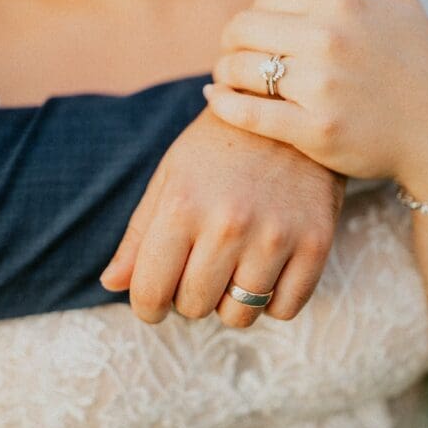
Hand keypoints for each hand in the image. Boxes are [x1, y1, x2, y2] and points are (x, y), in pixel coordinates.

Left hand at [100, 110, 343, 327]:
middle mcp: (229, 224)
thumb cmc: (218, 147)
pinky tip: (267, 269)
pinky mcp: (316, 243)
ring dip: (231, 302)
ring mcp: (277, 236)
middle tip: (200, 268)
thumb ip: (140, 234)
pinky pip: (285, 309)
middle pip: (195, 307)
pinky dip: (272, 300)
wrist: (289, 111)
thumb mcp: (171, 177)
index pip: (150, 293)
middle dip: (190, 296)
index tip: (155, 301)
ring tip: (233, 268)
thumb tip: (111, 283)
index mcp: (183, 206)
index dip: (147, 306)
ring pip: (241, 316)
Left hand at [206, 0, 427, 200]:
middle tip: (235, 56)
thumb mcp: (401, 0)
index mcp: (344, 4)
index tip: (257, 35)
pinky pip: (247, 112)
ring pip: (238, 68)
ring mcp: (321, 88)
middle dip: (231, 42)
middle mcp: (329, 40)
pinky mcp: (314, 131)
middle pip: (242, 29)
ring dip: (224, 72)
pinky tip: (216, 98)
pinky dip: (222, 103)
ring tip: (229, 79)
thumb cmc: (418, 65)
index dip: (255, 17)